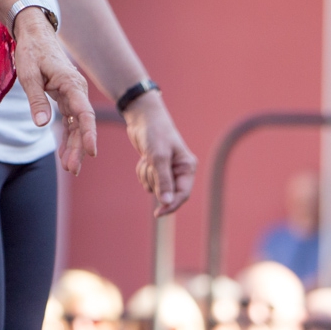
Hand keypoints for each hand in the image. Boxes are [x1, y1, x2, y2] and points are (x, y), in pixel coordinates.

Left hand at [12, 11, 97, 173]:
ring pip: (77, 124)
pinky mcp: (66, 97)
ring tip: (70, 167)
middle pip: (82, 122)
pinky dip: (68, 135)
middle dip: (79, 147)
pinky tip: (65, 152)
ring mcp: (73, 94)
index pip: (84, 112)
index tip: (91, 151)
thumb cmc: (31, 51)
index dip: (88, 133)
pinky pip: (70, 120)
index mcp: (70, 83)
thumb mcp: (28, 74)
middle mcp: (76, 90)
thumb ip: (36, 99)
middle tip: (72, 168)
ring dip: (74, 145)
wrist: (34, 34)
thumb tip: (42, 124)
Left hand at [122, 93, 196, 214]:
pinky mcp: (155, 168)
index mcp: (187, 167)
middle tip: (150, 163)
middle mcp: (179, 171)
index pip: (183, 194)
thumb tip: (167, 202)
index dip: (172, 205)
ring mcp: (167, 170)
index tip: (158, 213)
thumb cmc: (154, 133)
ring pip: (154, 187)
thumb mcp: (158, 157)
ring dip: (147, 176)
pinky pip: (147, 180)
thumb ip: (163, 181)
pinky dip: (142, 172)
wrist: (142, 117)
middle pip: (166, 192)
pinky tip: (143, 159)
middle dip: (154, 181)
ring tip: (147, 158)